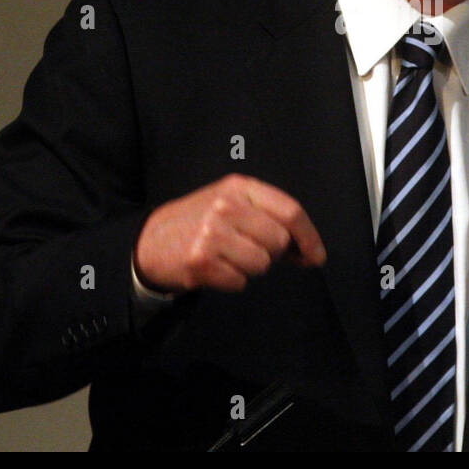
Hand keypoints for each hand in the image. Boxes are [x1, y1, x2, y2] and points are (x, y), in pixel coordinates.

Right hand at [133, 173, 326, 293]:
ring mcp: (212, 232)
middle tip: (248, 249)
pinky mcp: (200, 260)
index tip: (316, 255)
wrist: (151, 240)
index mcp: (239, 187)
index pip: (290, 211)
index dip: (309, 237)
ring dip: (250, 268)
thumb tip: (311, 252)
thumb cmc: (202, 223)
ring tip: (228, 256)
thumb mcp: (235, 206)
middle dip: (272, 253)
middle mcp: (226, 205)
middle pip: (279, 240)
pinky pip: (240, 282)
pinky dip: (232, 281)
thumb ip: (272, 220)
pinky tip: (215, 267)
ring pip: (262, 264)